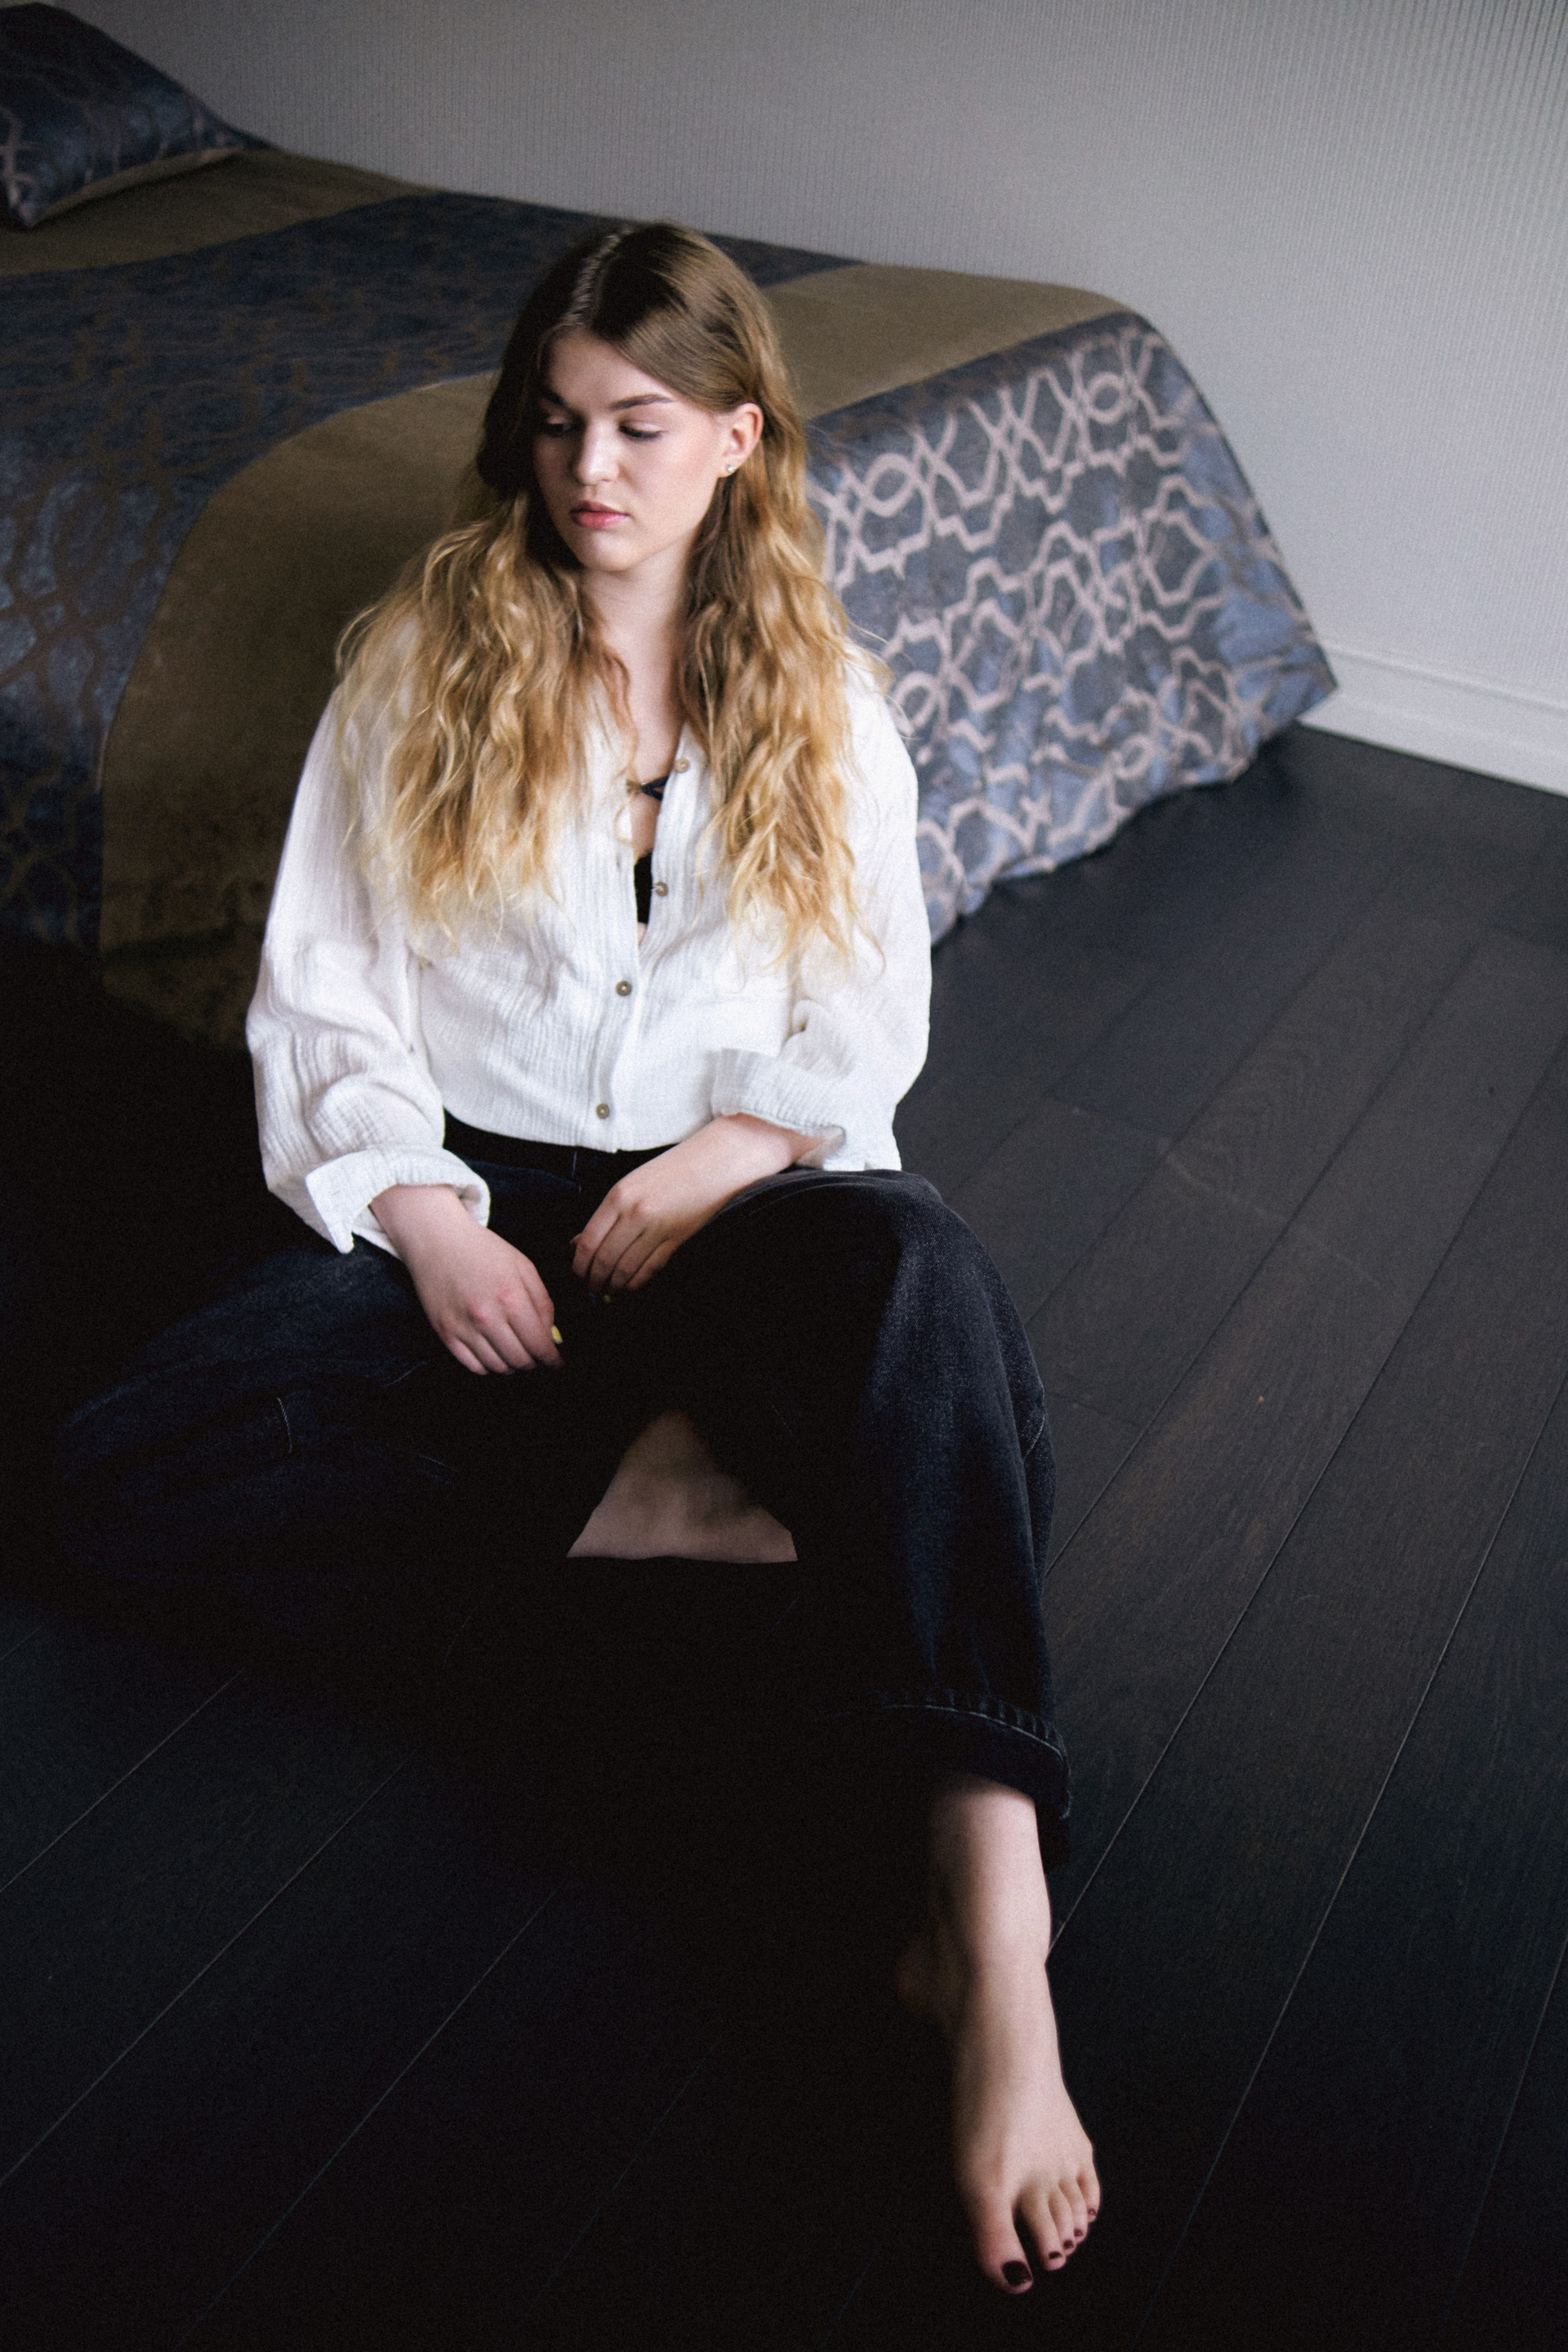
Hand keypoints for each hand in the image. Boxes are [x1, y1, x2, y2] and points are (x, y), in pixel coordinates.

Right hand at [370, 1184, 561, 1373]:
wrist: (438, 1240)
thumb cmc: (483, 1251)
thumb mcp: (523, 1267)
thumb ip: (542, 1302)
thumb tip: (550, 1335)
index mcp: (511, 1298)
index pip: (539, 1345)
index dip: (552, 1359)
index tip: (557, 1362)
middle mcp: (486, 1317)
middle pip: (520, 1361)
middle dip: (534, 1363)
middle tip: (537, 1356)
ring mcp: (463, 1327)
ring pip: (497, 1368)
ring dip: (512, 1365)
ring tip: (515, 1352)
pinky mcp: (445, 1333)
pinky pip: (473, 1366)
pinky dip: (488, 1366)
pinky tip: (494, 1352)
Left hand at [571, 1115, 810, 1292]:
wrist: (717, 1161)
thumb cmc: (674, 1169)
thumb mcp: (633, 1183)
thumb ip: (608, 1214)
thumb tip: (579, 1242)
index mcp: (619, 1195)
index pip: (588, 1240)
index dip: (579, 1264)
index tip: (578, 1273)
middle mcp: (635, 1212)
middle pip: (604, 1259)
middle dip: (593, 1279)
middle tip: (591, 1288)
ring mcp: (657, 1228)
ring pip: (626, 1268)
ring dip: (614, 1285)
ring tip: (608, 1290)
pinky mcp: (677, 1239)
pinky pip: (650, 1269)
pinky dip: (637, 1282)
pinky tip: (631, 1286)